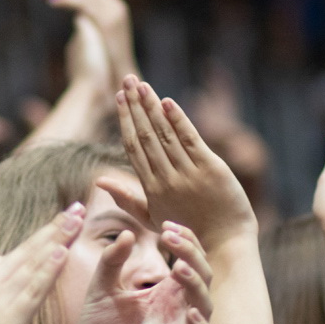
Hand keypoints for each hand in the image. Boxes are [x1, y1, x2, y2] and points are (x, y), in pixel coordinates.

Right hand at [0, 205, 84, 323]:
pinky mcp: (7, 322)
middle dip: (56, 228)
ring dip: (57, 239)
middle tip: (79, 206)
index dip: (45, 233)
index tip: (66, 216)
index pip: (20, 251)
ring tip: (77, 218)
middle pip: (28, 250)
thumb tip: (3, 257)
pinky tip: (62, 251)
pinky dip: (48, 269)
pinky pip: (33, 290)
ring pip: (33, 264)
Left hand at [33, 0, 138, 88]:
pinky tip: (51, 2)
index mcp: (113, 7)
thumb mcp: (96, 39)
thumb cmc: (104, 66)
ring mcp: (113, 13)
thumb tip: (77, 19)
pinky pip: (84, 3)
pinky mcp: (107, 23)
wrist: (118, 81)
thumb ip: (87, 24)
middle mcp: (115, 6)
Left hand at [74, 222, 213, 323]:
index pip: (189, 260)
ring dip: (196, 284)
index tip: (165, 226)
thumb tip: (128, 233)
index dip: (185, 241)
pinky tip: (189, 312)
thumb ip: (112, 261)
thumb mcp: (101, 288)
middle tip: (170, 237)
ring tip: (179, 268)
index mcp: (166, 291)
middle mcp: (179, 309)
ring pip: (206, 305)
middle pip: (203, 275)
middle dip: (191, 253)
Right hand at [101, 75, 256, 251]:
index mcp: (150, 188)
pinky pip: (190, 140)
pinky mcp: (211, 169)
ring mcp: (188, 174)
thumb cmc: (186, 231)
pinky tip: (168, 101)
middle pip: (145, 135)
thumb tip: (100, 181)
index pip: (133, 147)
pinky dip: (179, 119)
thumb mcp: (150, 218)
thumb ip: (126, 198)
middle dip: (135, 105)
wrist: (224, 244)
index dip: (125, 120)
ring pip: (164, 134)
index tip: (120, 98)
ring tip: (142, 84)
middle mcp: (166, 179)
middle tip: (127, 79)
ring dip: (152, 107)